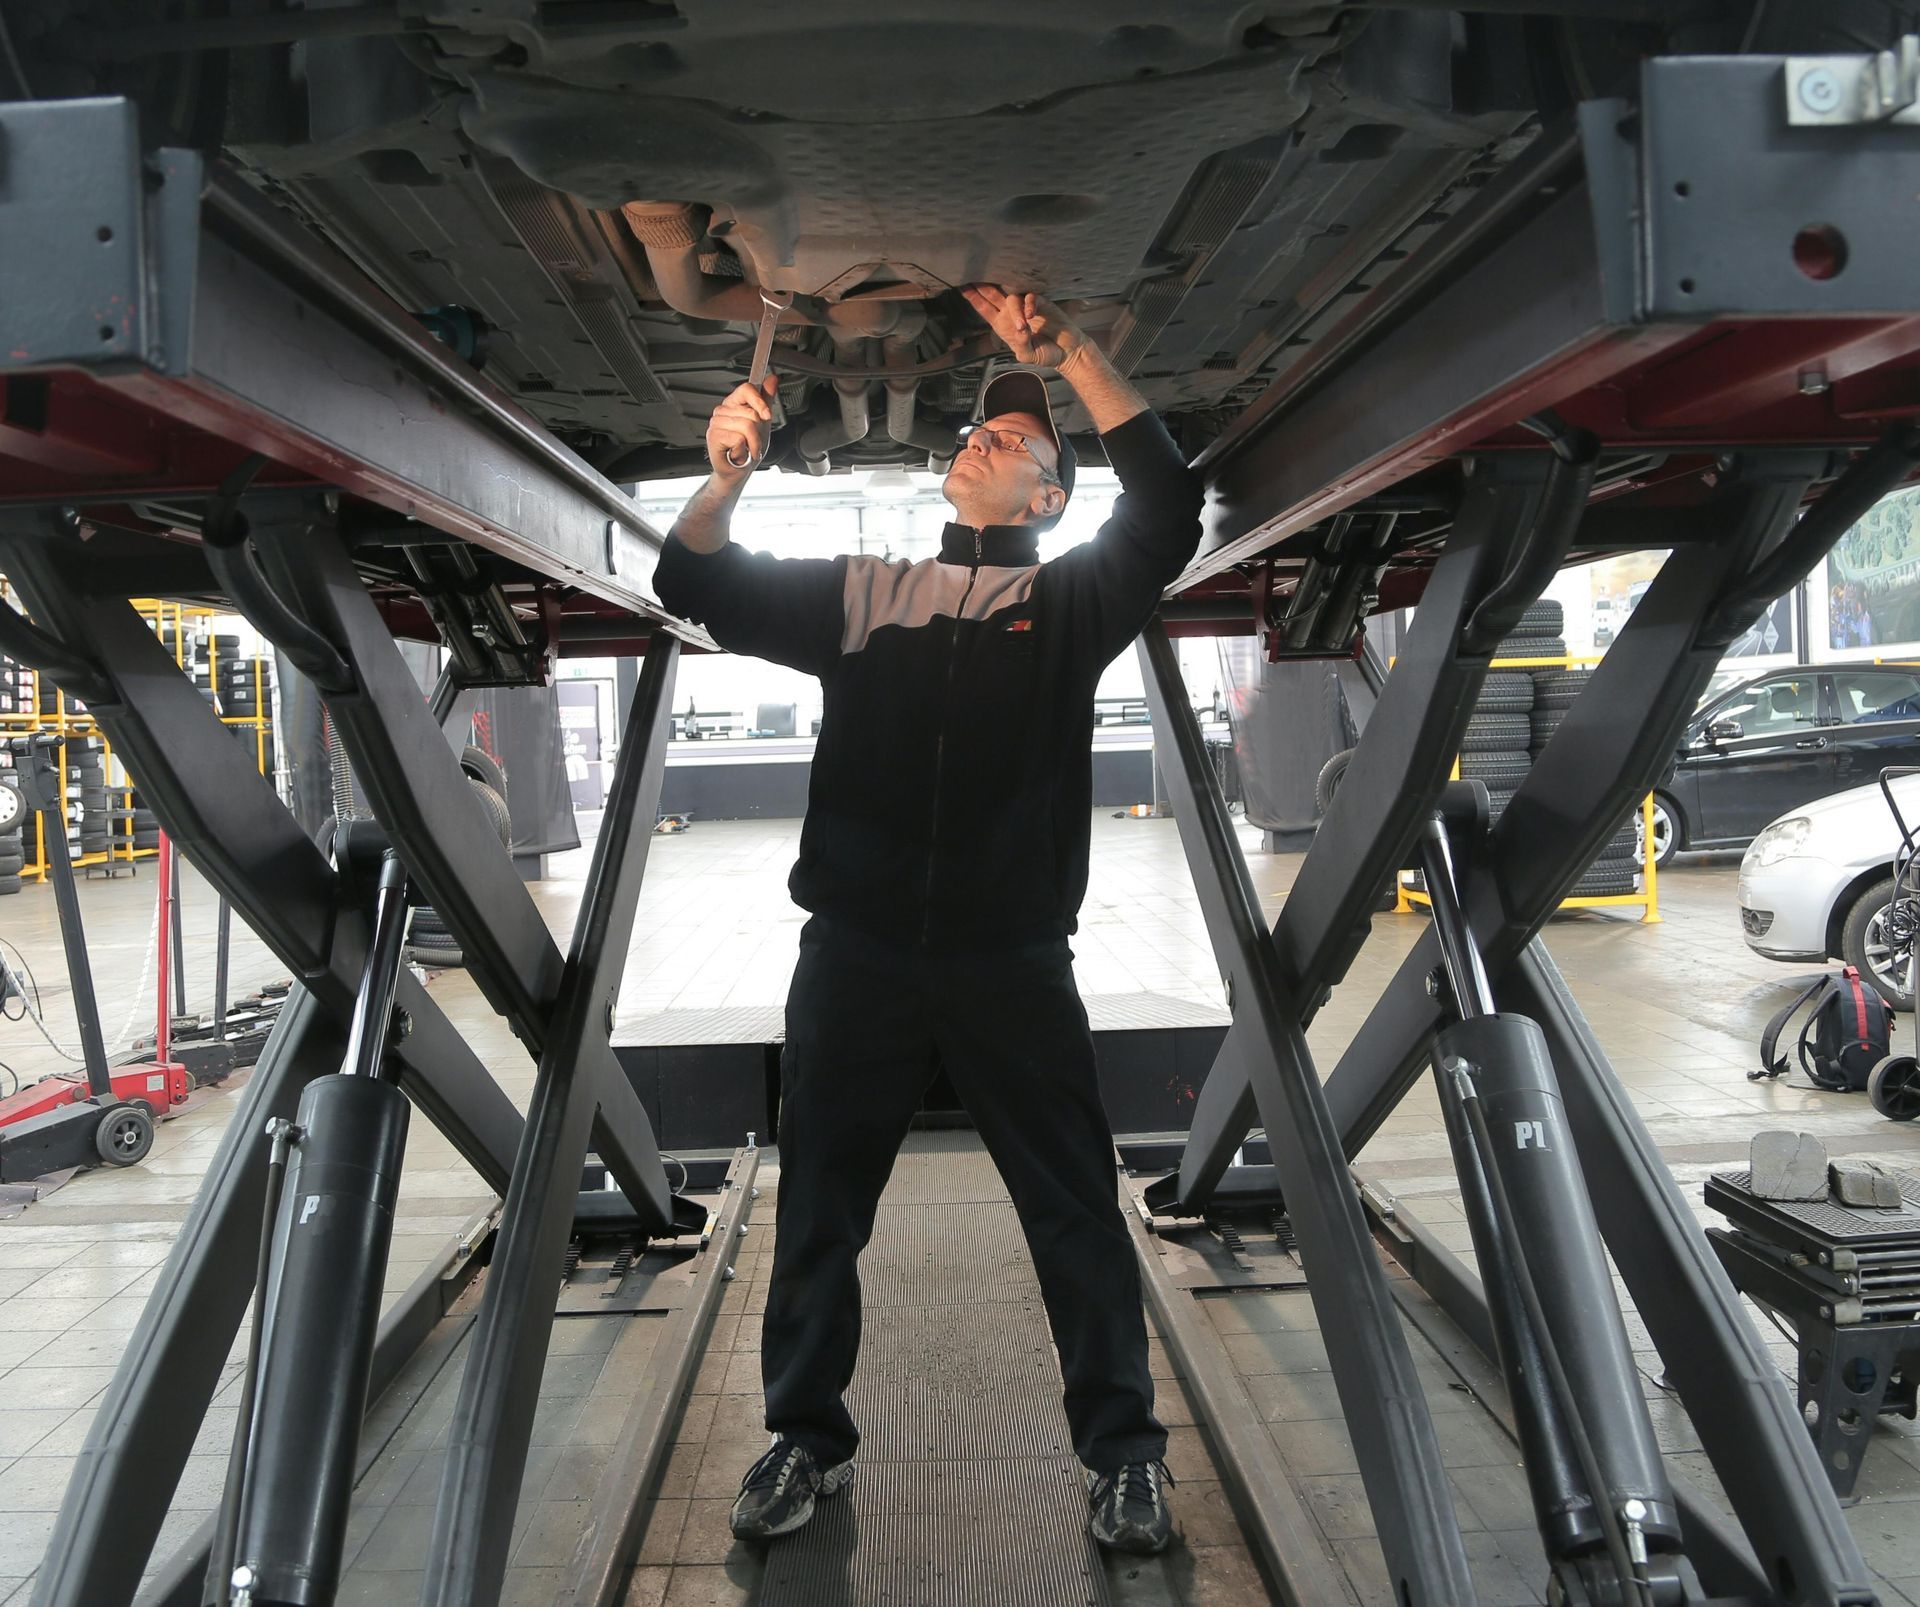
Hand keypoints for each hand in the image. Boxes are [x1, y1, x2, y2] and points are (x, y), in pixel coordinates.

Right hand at [706, 374, 777, 476]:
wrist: (738, 471)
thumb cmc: (748, 448)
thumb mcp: (762, 422)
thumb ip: (766, 400)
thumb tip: (772, 379)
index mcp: (733, 403)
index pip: (746, 389)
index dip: (759, 401)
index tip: (766, 414)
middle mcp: (722, 411)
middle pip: (751, 412)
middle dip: (758, 432)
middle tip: (752, 442)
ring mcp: (716, 422)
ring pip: (747, 426)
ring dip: (753, 443)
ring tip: (746, 448)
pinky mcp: (713, 436)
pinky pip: (739, 438)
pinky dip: (744, 450)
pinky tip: (738, 453)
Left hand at [961, 285, 1085, 370]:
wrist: (1067, 352)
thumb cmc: (1046, 353)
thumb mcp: (1028, 355)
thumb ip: (1021, 345)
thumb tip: (1021, 329)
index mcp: (1003, 325)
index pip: (985, 309)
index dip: (974, 299)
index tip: (963, 289)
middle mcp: (1012, 313)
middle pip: (993, 296)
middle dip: (983, 288)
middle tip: (973, 280)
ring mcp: (1026, 307)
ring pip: (1012, 298)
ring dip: (1015, 310)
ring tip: (1022, 326)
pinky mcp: (1041, 304)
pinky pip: (1031, 298)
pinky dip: (1029, 305)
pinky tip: (1031, 316)